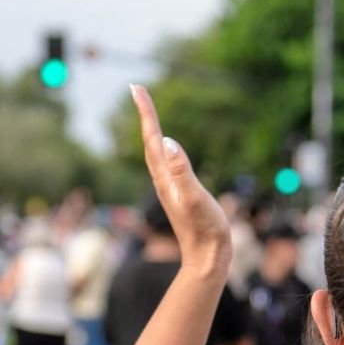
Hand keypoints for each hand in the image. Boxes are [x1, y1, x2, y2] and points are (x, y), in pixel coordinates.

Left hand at [130, 85, 230, 277]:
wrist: (207, 257)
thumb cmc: (204, 228)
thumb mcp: (194, 197)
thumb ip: (180, 171)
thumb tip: (167, 142)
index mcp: (165, 177)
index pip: (152, 137)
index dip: (145, 111)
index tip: (136, 87)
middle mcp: (163, 181)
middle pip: (149, 141)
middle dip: (144, 115)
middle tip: (137, 90)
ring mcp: (170, 188)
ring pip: (155, 152)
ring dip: (150, 130)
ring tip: (148, 113)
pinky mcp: (179, 194)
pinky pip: (165, 163)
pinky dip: (162, 148)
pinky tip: (166, 149)